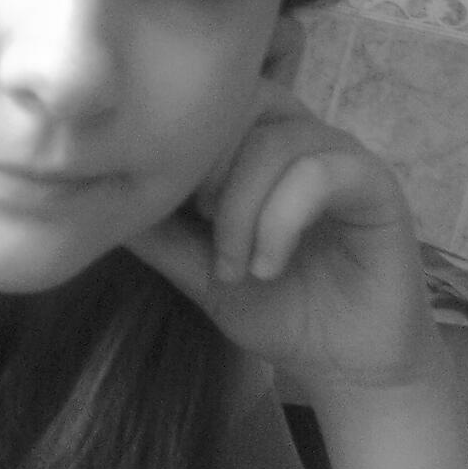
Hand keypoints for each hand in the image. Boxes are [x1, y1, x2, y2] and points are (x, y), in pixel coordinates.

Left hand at [127, 86, 435, 389]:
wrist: (344, 366)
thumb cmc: (276, 308)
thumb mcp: (199, 271)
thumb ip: (159, 231)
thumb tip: (92, 197)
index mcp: (257, 143)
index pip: (209, 103)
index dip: (180, 147)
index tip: (171, 213)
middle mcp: (300, 136)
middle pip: (242, 102)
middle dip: (207, 168)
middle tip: (203, 233)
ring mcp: (340, 154)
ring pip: (276, 141)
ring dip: (241, 209)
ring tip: (235, 267)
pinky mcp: (375, 182)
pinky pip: (321, 171)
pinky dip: (281, 220)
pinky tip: (269, 267)